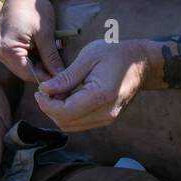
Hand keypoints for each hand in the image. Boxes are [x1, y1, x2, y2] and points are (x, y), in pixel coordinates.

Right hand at [0, 0, 63, 83]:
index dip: (46, 78)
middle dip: (42, 71)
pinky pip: (17, 57)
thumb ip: (51, 58)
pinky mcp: (1, 43)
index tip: (63, 79)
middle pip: (23, 71)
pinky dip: (30, 57)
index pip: (28, 74)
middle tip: (60, 70)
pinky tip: (43, 52)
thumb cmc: (34, 8)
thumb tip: (61, 76)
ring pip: (20, 65)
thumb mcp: (46, 34)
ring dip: (37, 64)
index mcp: (7, 50)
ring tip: (53, 60)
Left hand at [34, 38, 150, 131]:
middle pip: (65, 122)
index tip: (40, 90)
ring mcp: (107, 119)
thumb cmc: (115, 54)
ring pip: (71, 126)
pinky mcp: (106, 119)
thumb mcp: (88, 57)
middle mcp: (105, 113)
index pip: (65, 112)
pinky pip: (79, 122)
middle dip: (49, 108)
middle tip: (45, 90)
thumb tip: (45, 90)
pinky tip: (67, 96)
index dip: (46, 104)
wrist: (141, 62)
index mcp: (101, 95)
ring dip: (57, 112)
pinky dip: (68, 113)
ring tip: (56, 92)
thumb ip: (66, 76)